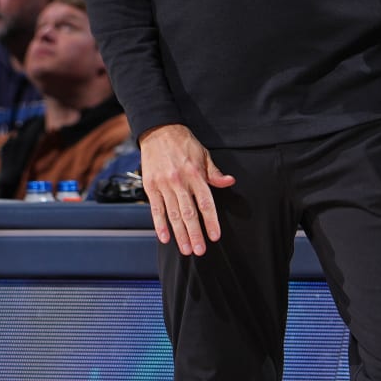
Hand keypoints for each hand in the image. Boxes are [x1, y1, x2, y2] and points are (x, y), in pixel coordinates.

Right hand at [139, 123, 234, 254]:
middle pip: (189, 213)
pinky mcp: (150, 186)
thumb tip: (230, 182)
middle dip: (195, 234)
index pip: (205, 202)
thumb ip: (215, 173)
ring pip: (173, 214)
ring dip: (180, 234)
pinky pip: (156, 209)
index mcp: (195, 174)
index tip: (214, 236)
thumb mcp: (204, 155)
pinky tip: (165, 237)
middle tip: (199, 251)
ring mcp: (163, 184)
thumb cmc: (183, 143)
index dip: (210, 221)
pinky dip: (159, 224)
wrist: (158, 130)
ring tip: (185, 249)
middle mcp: (179, 181)